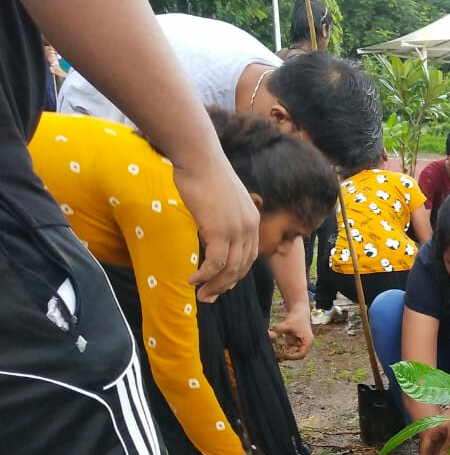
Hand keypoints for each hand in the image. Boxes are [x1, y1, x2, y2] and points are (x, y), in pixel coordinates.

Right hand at [172, 159, 258, 302]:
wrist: (199, 158)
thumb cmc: (204, 174)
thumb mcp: (222, 200)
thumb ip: (223, 218)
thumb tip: (210, 230)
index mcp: (252, 221)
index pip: (249, 256)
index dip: (236, 273)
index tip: (221, 283)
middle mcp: (249, 228)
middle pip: (242, 267)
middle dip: (226, 286)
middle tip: (209, 297)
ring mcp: (236, 230)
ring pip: (230, 269)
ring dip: (215, 286)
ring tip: (201, 295)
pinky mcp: (220, 231)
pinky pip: (215, 263)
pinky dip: (205, 275)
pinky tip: (193, 279)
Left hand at [270, 307, 313, 359]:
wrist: (299, 312)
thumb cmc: (295, 318)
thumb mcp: (286, 324)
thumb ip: (277, 330)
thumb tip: (268, 335)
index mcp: (308, 342)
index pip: (301, 355)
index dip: (291, 356)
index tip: (282, 354)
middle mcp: (305, 345)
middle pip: (295, 355)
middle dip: (285, 356)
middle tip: (275, 355)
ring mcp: (300, 345)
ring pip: (291, 353)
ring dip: (282, 353)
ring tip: (273, 353)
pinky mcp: (294, 343)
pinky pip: (288, 349)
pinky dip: (281, 349)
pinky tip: (274, 348)